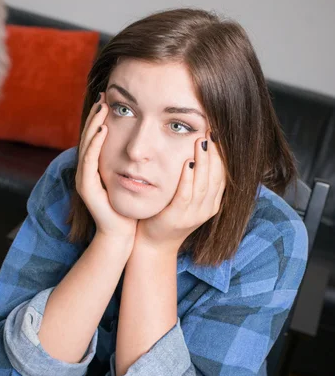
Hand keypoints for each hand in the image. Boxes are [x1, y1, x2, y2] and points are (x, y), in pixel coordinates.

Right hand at [76, 93, 136, 243]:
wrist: (123, 233)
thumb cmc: (131, 209)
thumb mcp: (136, 179)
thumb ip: (138, 162)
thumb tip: (153, 143)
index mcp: (98, 167)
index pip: (97, 137)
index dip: (102, 118)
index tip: (111, 99)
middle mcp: (88, 171)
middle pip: (89, 137)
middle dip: (96, 116)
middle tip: (104, 96)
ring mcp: (84, 178)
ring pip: (86, 146)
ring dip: (93, 126)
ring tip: (102, 108)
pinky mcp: (85, 187)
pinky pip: (88, 161)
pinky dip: (94, 145)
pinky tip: (102, 130)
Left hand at [136, 130, 225, 253]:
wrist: (153, 244)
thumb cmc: (167, 215)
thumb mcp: (186, 198)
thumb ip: (196, 180)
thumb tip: (200, 151)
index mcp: (212, 203)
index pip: (223, 174)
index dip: (222, 154)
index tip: (219, 134)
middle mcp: (206, 210)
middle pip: (216, 176)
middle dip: (215, 153)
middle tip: (212, 131)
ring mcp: (193, 215)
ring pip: (203, 184)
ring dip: (203, 161)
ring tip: (201, 141)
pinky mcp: (177, 218)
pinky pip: (185, 195)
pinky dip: (187, 179)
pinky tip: (188, 163)